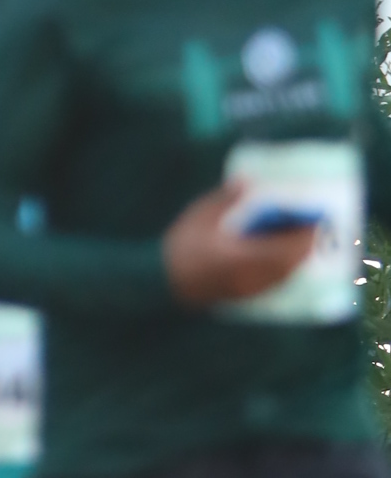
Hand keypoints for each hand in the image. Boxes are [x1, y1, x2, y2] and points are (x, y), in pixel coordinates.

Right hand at [163, 181, 318, 307]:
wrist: (161, 282)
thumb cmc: (180, 248)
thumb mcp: (201, 215)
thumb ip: (228, 198)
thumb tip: (248, 181)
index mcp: (242, 257)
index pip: (286, 248)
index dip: (305, 234)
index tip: (316, 217)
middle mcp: (250, 277)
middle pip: (291, 264)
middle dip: (306, 245)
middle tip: (312, 225)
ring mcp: (247, 289)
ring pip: (285, 276)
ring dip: (296, 258)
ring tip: (298, 238)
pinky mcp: (243, 295)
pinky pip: (273, 283)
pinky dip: (283, 268)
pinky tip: (279, 254)